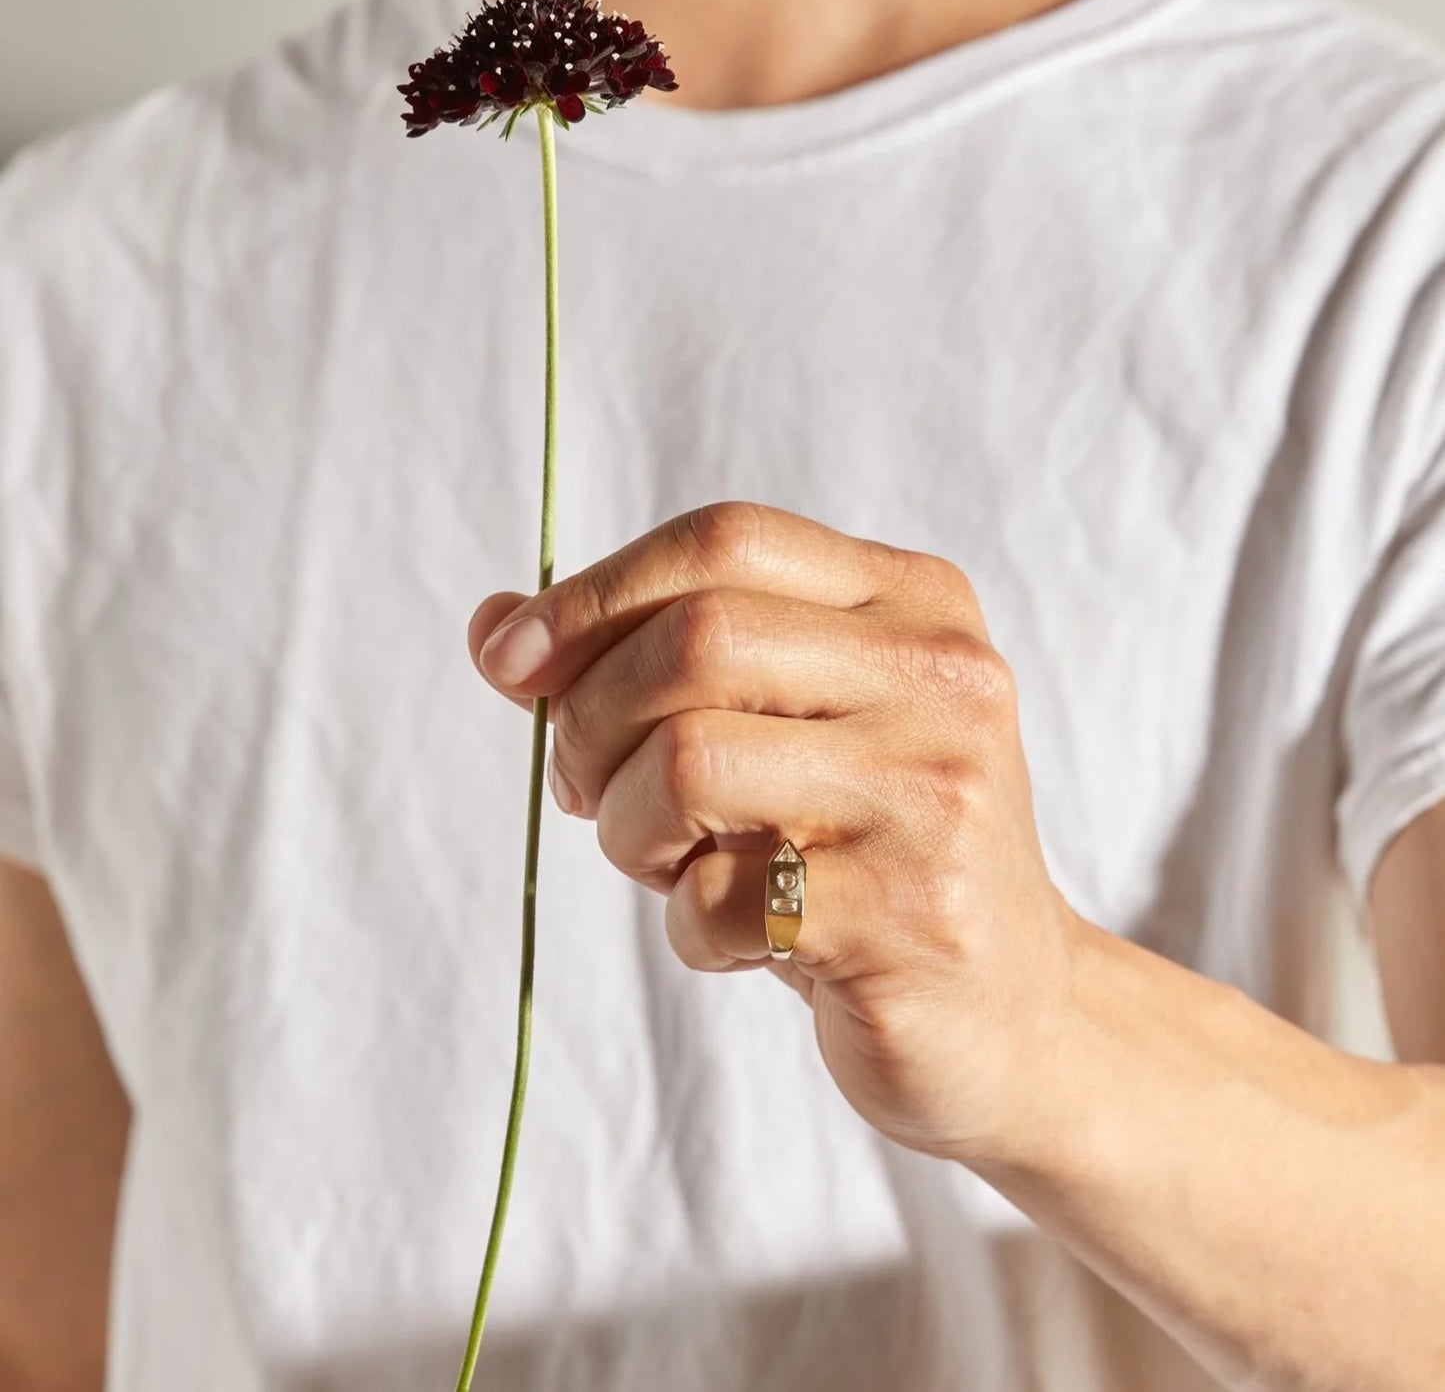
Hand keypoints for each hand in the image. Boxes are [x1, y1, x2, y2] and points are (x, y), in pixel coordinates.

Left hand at [467, 502, 1080, 1165]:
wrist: (1009, 1010)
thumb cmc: (867, 854)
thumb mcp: (778, 729)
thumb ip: (651, 662)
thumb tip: (493, 628)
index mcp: (913, 603)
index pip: (727, 541)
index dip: (593, 592)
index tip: (511, 661)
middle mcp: (941, 679)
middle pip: (697, 639)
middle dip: (590, 718)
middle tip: (585, 788)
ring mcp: (935, 797)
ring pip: (688, 762)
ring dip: (626, 828)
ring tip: (667, 863)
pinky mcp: (912, 917)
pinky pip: (720, 898)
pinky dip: (686, 926)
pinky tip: (735, 938)